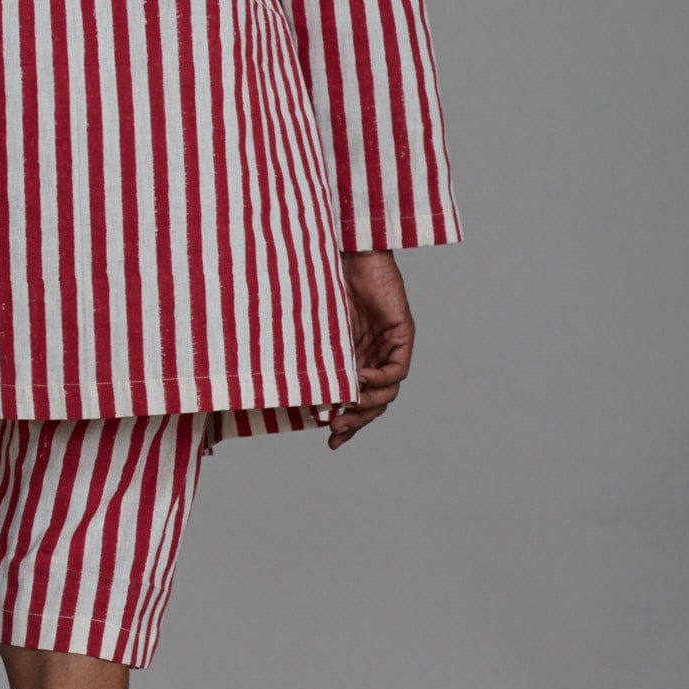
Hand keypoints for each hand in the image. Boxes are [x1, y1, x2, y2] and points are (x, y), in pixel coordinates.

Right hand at [325, 249, 413, 449]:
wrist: (346, 248)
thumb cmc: (322, 280)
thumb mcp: (314, 328)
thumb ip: (311, 355)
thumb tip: (286, 388)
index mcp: (355, 357)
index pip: (358, 399)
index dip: (348, 422)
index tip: (329, 440)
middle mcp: (374, 355)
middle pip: (375, 402)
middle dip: (357, 421)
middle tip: (336, 433)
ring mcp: (390, 346)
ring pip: (388, 391)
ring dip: (368, 405)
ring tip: (346, 410)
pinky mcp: (402, 333)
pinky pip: (397, 369)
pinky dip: (380, 379)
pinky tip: (359, 381)